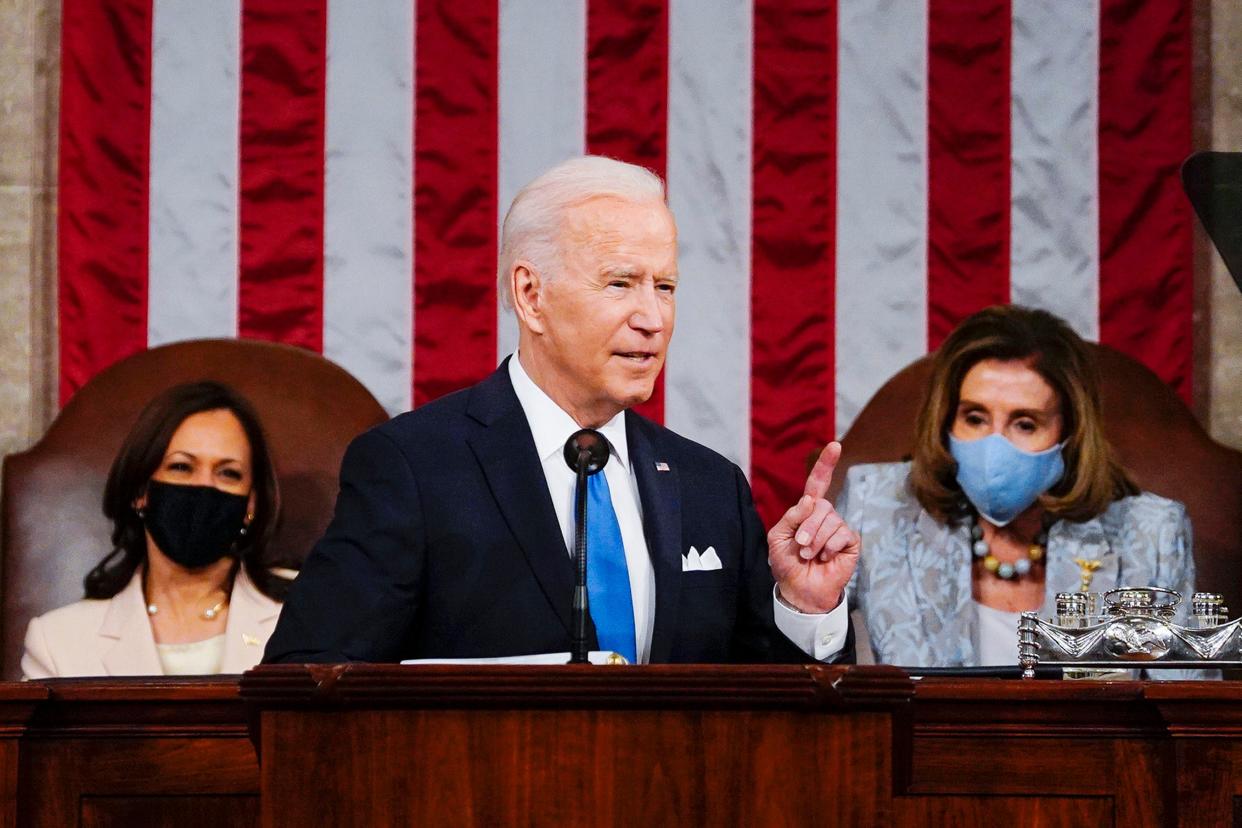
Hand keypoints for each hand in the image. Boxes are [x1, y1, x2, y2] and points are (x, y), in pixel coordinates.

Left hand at [766, 442, 859, 613]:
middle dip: (808, 526)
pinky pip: (843, 534)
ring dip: (816, 539)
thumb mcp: (777, 537)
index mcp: (807, 511)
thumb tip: (810, 500)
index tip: (835, 445)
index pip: (818, 483)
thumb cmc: (786, 563)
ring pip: (831, 519)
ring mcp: (839, 528)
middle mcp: (825, 516)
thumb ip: (791, 516)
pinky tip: (825, 557)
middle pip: (821, 505)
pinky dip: (830, 546)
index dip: (826, 464)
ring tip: (810, 554)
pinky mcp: (850, 542)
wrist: (799, 590)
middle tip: (800, 545)